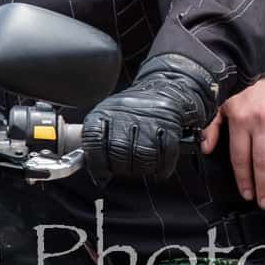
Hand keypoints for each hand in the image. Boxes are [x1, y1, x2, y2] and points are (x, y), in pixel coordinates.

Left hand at [82, 55, 215, 185]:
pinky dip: (162, 167)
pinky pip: (166, 155)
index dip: (97, 163)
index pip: (94, 140)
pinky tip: (157, 168)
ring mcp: (149, 119)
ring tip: (140, 168)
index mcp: (104, 112)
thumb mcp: (106, 118)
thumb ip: (97, 142)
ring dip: (141, 169)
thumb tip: (95, 172)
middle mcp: (125, 114)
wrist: (161, 91)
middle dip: (120, 169)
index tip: (101, 174)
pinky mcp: (170, 125)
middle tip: (123, 170)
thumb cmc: (130, 112)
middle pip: (119, 152)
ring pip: (142, 155)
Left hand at [198, 76, 264, 207]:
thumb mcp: (224, 103)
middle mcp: (261, 121)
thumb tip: (206, 148)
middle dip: (264, 186)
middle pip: (262, 161)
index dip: (244, 179)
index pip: (241, 157)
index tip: (248, 195)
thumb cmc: (249, 90)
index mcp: (241, 120)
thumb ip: (212, 126)